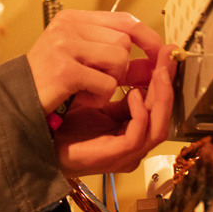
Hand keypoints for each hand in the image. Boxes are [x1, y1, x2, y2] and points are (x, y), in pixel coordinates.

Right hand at [24, 9, 167, 117]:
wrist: (15, 101)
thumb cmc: (48, 83)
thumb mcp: (83, 63)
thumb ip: (116, 60)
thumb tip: (154, 63)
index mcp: (73, 19)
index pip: (124, 20)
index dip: (147, 38)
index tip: (159, 53)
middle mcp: (68, 26)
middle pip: (124, 42)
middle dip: (122, 68)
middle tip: (104, 81)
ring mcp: (65, 45)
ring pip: (118, 60)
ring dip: (110, 82)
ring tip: (89, 89)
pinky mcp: (65, 69)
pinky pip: (107, 84)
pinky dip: (99, 96)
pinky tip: (82, 98)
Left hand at [52, 48, 175, 175]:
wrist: (44, 143)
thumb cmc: (68, 126)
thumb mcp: (100, 102)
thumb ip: (122, 91)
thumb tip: (143, 66)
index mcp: (134, 132)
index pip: (159, 107)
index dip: (166, 81)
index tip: (166, 55)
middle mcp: (136, 144)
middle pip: (164, 116)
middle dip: (168, 85)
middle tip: (167, 59)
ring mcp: (127, 154)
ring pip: (159, 128)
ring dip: (162, 98)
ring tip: (158, 73)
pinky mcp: (114, 156)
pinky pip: (137, 136)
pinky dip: (141, 114)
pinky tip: (135, 94)